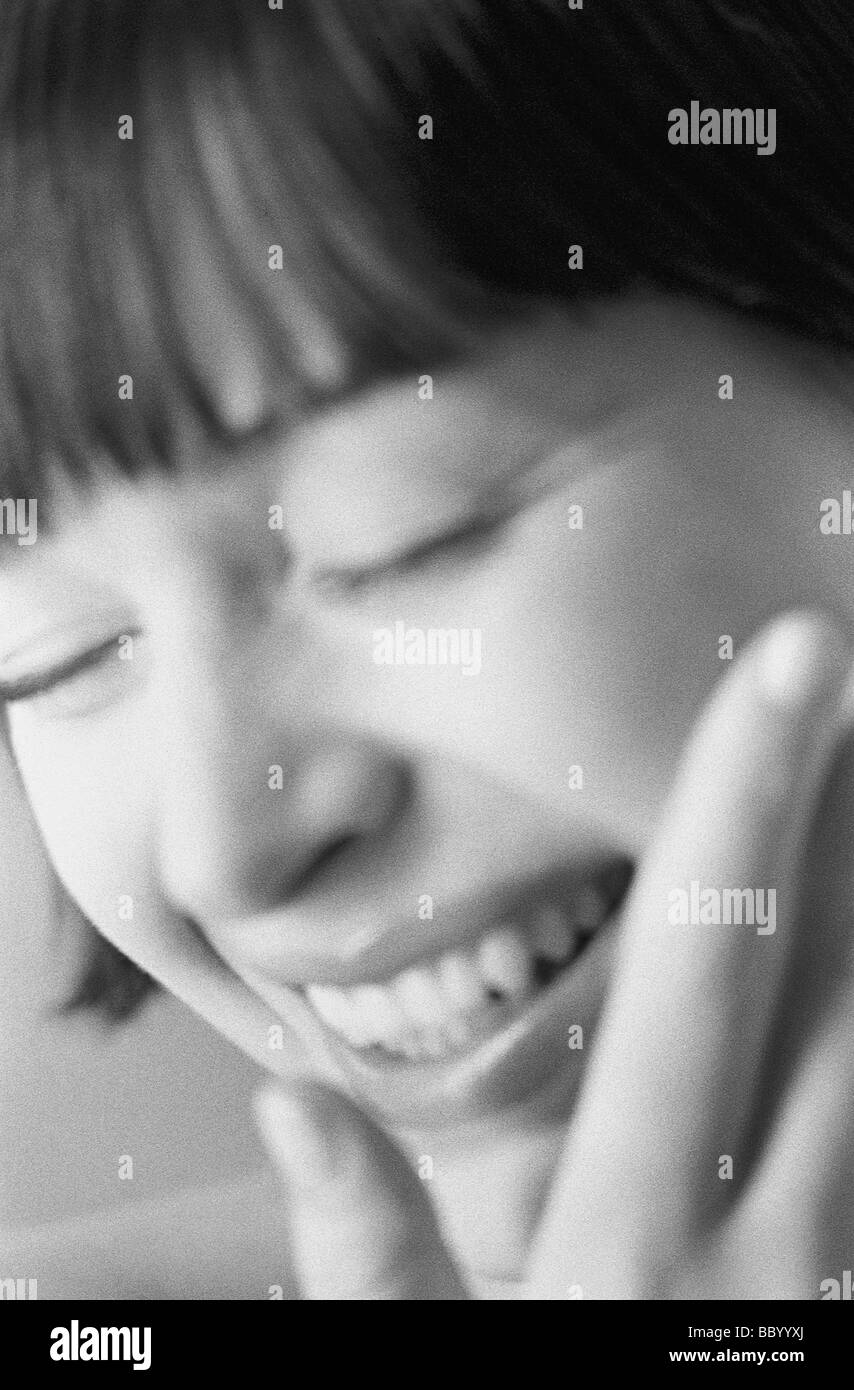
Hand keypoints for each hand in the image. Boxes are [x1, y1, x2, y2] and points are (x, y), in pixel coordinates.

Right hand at [255, 612, 853, 1298]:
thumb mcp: (430, 1366)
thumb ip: (363, 1244)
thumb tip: (296, 1099)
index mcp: (637, 1225)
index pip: (701, 960)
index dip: (743, 798)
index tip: (788, 666)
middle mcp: (775, 1227)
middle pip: (833, 964)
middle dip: (841, 797)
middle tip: (837, 662)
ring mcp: (848, 1255)